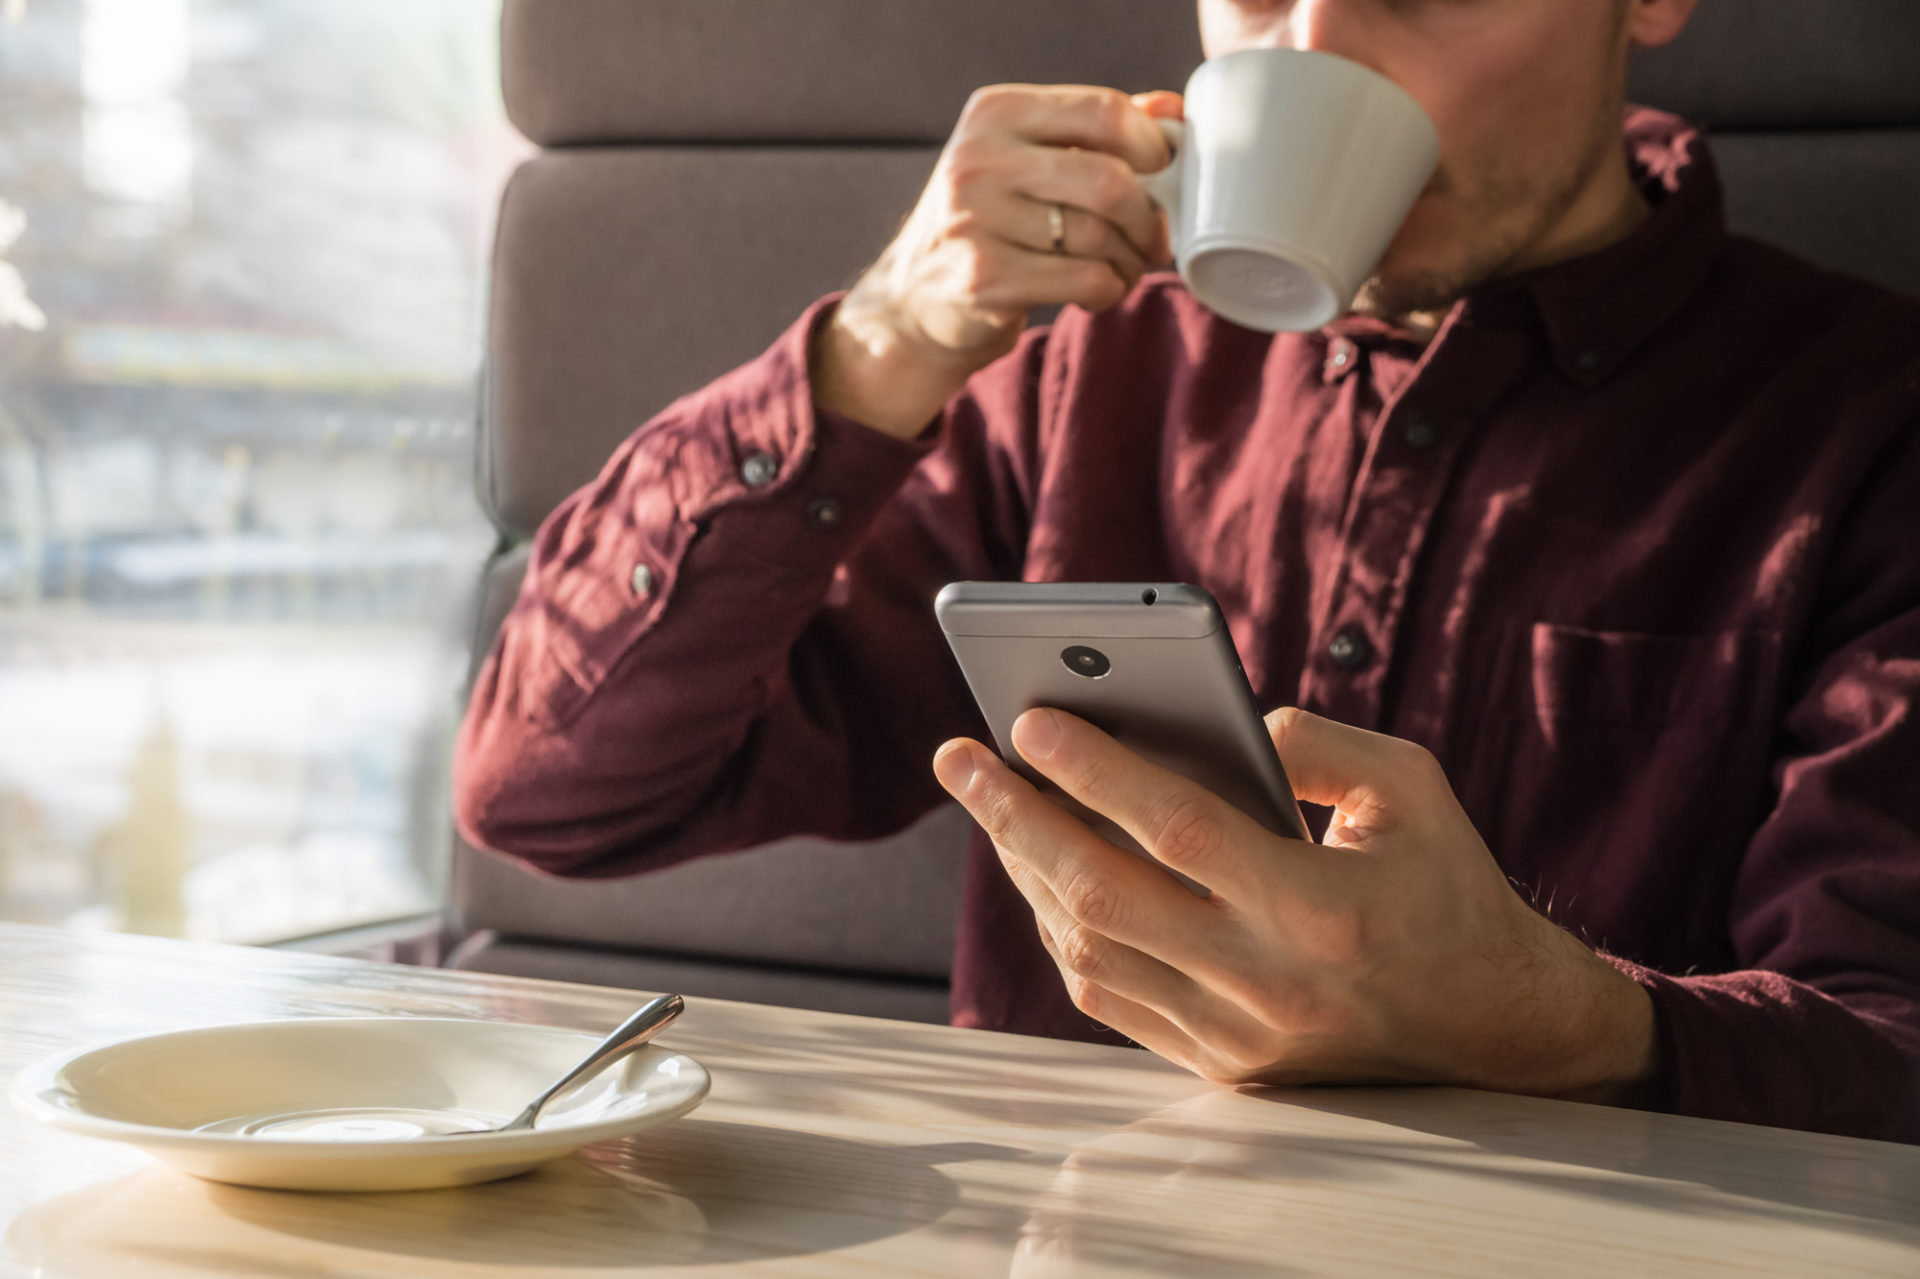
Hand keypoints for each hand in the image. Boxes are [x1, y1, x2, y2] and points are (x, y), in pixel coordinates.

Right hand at [811, 86, 1181, 439]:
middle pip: (1108, 179)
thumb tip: (1172, 111)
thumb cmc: (988, 223)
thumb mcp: (1026, 160)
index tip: (1162, 173)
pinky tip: (1097, 291)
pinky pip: (1084, 279)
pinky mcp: (985, 278)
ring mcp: (977, 220)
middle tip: (1154, 238)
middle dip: (1147, 216)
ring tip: (1123, 267)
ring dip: (1129, 260)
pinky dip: (1108, 290)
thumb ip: (1092, 131)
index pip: (1102, 111)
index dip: (1152, 146)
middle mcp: (979, 160)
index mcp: (995, 114)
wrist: (916, 298)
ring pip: (1100, 236)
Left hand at [931, 706, 1658, 1102]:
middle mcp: (1268, 981)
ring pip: (1090, 953)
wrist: (1496, 1031)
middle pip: (1103, 895)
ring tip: (992, 804)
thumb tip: (1214, 721)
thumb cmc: (1450, 888)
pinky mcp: (1222, 1067)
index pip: (1177, 829)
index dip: (1093, 771)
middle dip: (1014, 819)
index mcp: (1319, 906)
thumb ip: (1314, 742)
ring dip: (1026, 872)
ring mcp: (1238, 1036)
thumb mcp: (1411, 788)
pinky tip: (1040, 874)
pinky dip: (1062, 933)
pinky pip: (1111, 999)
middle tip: (958, 758)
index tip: (1027, 718)